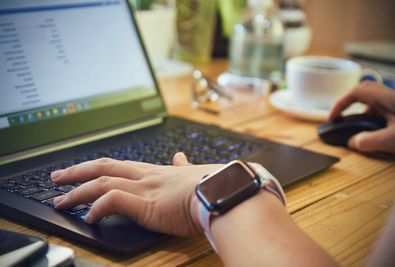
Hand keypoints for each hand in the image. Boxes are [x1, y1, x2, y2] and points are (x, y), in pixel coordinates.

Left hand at [51, 153, 221, 235]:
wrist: (223, 190)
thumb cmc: (214, 184)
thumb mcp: (195, 171)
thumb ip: (184, 166)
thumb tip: (181, 157)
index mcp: (157, 172)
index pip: (121, 165)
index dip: (100, 167)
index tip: (86, 169)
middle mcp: (147, 177)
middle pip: (104, 167)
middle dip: (78, 171)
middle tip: (58, 176)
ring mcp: (144, 189)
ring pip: (101, 182)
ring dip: (78, 191)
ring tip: (61, 200)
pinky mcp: (146, 205)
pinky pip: (112, 201)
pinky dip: (97, 208)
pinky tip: (90, 217)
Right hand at [329, 81, 394, 154]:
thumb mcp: (394, 140)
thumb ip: (370, 141)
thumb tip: (352, 142)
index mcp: (389, 98)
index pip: (356, 93)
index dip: (340, 104)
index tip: (332, 118)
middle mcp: (393, 98)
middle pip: (365, 92)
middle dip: (349, 103)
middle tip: (341, 117)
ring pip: (376, 102)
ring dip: (363, 112)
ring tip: (357, 128)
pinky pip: (385, 110)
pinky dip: (374, 118)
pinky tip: (376, 132)